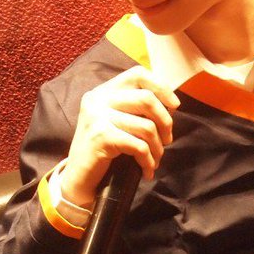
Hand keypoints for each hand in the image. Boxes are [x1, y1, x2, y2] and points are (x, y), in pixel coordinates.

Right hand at [60, 66, 179, 207]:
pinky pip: (139, 146)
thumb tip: (170, 105)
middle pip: (147, 99)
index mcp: (103, 92)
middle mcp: (98, 99)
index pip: (137, 74)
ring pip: (146, 126)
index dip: (161, 87)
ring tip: (155, 159)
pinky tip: (147, 169)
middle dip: (165, 122)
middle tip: (167, 140)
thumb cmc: (103, 150)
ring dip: (158, 148)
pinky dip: (148, 160)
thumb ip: (134, 109)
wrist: (78, 178)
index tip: (174, 106)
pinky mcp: (102, 136)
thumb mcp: (115, 122)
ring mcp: (98, 117)